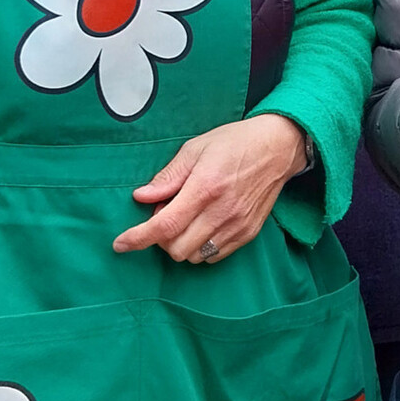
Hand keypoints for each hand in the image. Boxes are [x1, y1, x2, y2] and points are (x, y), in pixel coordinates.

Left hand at [114, 113, 308, 263]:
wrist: (278, 148)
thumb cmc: (234, 143)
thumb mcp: (195, 149)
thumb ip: (168, 177)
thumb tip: (141, 196)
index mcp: (205, 187)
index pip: (165, 225)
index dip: (138, 238)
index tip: (120, 244)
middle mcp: (222, 212)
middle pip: (176, 249)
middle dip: (161, 238)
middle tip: (167, 213)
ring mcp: (237, 226)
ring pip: (194, 257)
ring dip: (181, 244)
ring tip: (187, 217)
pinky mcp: (248, 234)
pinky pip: (214, 257)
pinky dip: (200, 248)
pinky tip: (202, 226)